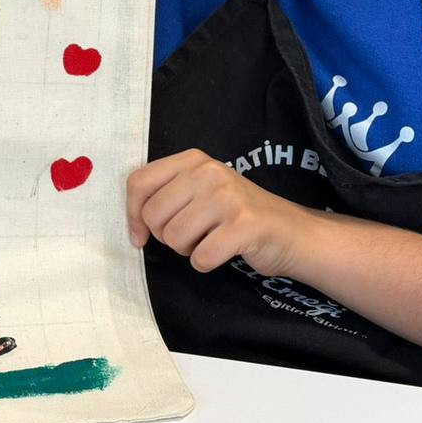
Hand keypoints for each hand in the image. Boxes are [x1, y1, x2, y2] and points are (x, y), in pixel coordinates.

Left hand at [126, 149, 315, 275]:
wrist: (289, 230)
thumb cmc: (235, 214)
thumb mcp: (199, 190)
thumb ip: (166, 195)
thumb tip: (134, 227)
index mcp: (193, 160)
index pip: (139, 183)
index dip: (132, 215)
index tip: (141, 236)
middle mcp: (209, 172)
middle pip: (153, 215)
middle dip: (166, 236)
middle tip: (192, 234)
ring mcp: (227, 197)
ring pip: (173, 238)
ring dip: (188, 249)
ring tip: (211, 238)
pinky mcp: (243, 225)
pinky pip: (200, 257)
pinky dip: (206, 262)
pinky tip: (224, 250)